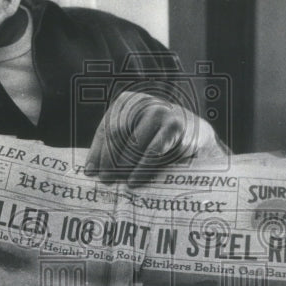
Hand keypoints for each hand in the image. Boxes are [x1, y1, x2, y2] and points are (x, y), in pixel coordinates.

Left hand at [84, 91, 224, 186]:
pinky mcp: (174, 126)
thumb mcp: (135, 134)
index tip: (90, 172)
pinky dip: (141, 169)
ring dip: (123, 167)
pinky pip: (151, 152)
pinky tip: (133, 182)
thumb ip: (115, 145)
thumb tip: (91, 170)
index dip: (97, 152)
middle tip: (104, 180)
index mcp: (127, 102)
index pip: (106, 129)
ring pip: (133, 144)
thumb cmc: (158, 137)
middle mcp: (142, 102)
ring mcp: (159, 111)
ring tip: (117, 183)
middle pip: (116, 135)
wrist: (196, 134)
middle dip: (108, 160)